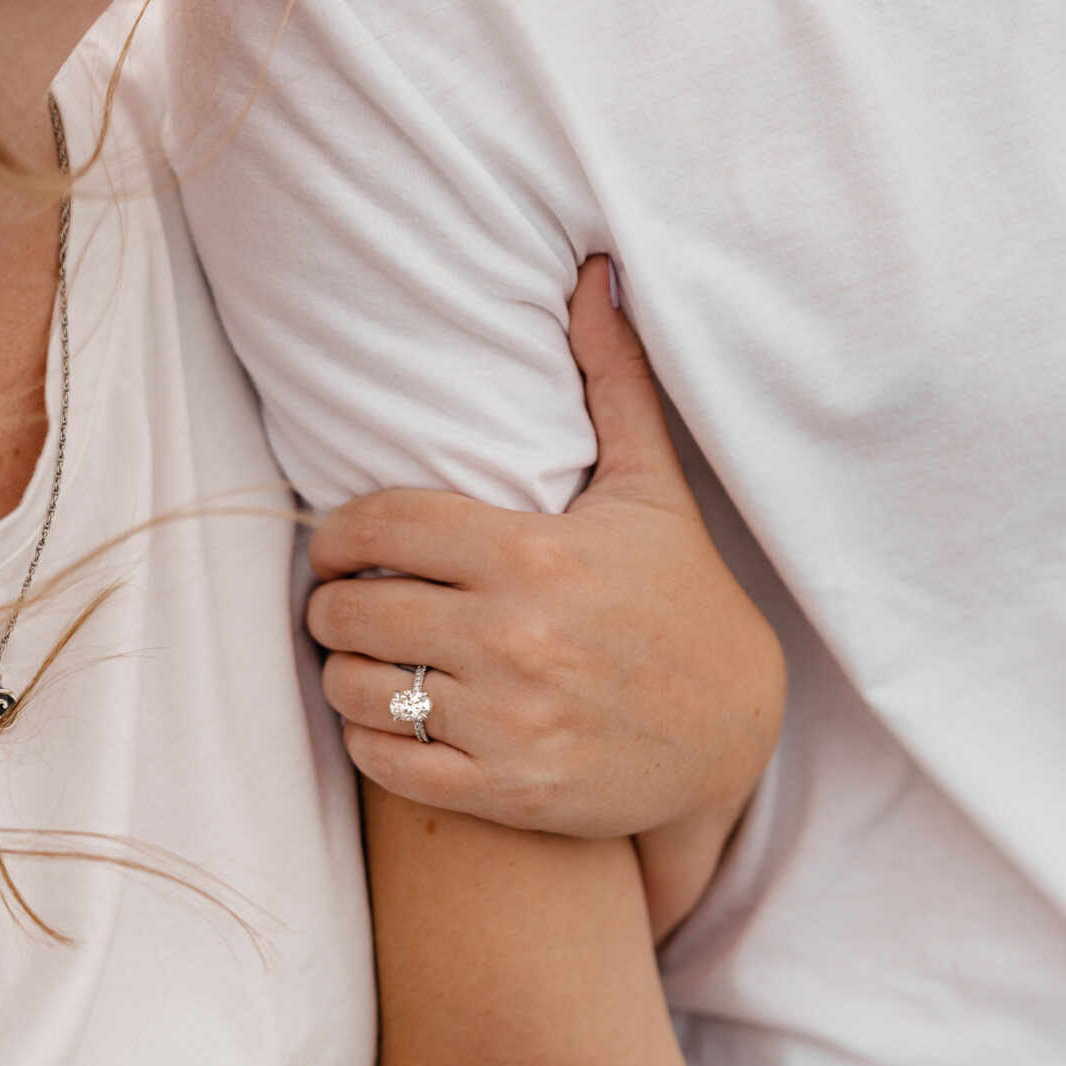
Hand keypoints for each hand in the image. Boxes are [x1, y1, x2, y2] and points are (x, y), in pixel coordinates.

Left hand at [306, 259, 784, 927]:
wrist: (734, 734)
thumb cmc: (679, 598)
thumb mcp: (651, 488)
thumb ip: (610, 380)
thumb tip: (594, 275)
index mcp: (537, 553)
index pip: (385, 525)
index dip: (338, 532)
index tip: (335, 542)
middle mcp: (518, 638)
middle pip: (355, 608)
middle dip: (331, 602)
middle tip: (340, 600)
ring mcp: (511, 721)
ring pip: (359, 688)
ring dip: (343, 671)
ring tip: (358, 656)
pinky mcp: (509, 790)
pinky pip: (389, 765)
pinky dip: (369, 740)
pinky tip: (387, 717)